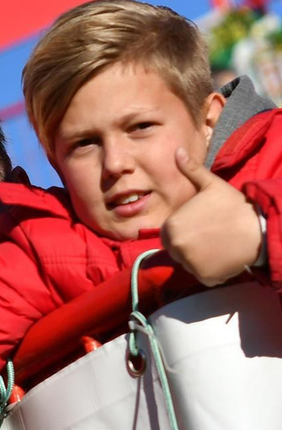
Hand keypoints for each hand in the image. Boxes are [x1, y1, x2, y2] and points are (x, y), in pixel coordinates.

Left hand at [163, 147, 262, 285]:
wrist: (259, 228)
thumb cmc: (234, 206)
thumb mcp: (211, 185)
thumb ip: (190, 171)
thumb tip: (176, 152)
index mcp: (171, 227)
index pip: (169, 234)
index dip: (185, 228)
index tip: (202, 224)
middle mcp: (175, 248)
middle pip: (177, 250)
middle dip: (190, 244)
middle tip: (212, 234)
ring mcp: (189, 265)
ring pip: (188, 263)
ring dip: (200, 257)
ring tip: (219, 243)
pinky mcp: (203, 277)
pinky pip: (202, 274)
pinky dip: (211, 269)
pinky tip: (224, 255)